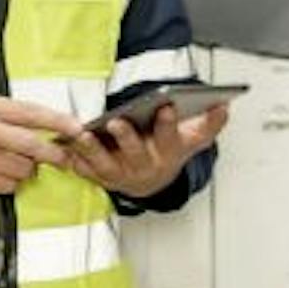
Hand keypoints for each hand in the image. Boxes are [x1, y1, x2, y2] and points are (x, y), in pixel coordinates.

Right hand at [0, 96, 83, 194]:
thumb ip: (11, 113)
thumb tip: (46, 124)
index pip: (31, 114)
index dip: (59, 122)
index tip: (78, 127)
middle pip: (31, 148)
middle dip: (55, 154)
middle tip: (65, 156)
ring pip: (22, 170)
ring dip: (29, 168)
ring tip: (19, 160)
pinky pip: (6, 186)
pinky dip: (12, 181)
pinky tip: (2, 171)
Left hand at [66, 103, 228, 198]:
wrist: (149, 182)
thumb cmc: (167, 152)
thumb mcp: (192, 139)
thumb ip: (210, 123)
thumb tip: (225, 105)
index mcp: (167, 154)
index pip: (170, 138)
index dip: (169, 124)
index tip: (167, 106)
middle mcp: (144, 168)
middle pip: (135, 154)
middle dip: (127, 138)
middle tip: (117, 122)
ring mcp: (120, 175)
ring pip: (105, 165)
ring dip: (92, 150)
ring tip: (82, 133)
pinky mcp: (99, 178)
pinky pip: (83, 171)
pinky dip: (72, 160)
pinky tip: (63, 146)